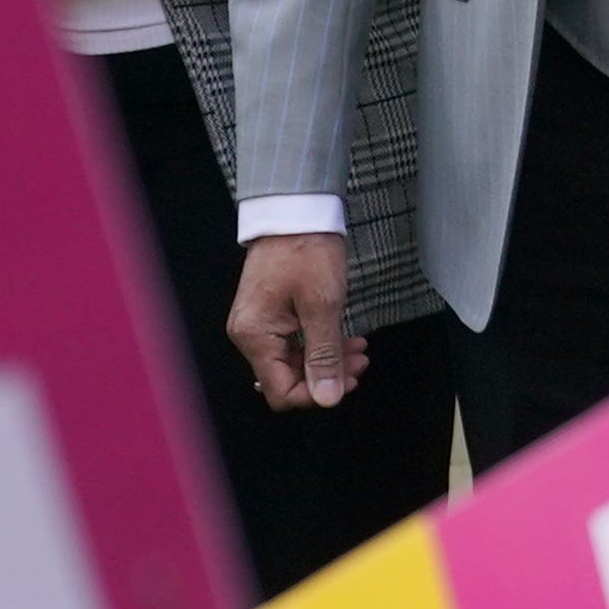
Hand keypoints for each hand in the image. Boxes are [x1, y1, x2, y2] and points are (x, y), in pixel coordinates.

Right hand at [230, 233, 362, 411]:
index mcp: (255, 335)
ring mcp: (259, 324)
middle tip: (359, 362)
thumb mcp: (322, 306)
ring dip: (328, 360)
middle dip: (327, 376)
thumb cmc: (304, 249)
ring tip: (358, 348)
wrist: (296, 211)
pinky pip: (294, 344)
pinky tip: (345, 338)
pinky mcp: (270, 314)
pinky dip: (320, 344)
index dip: (316, 394)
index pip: (281, 392)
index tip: (345, 381)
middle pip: (288, 379)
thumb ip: (324, 356)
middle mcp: (250, 334)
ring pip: (295, 363)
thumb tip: (327, 398)